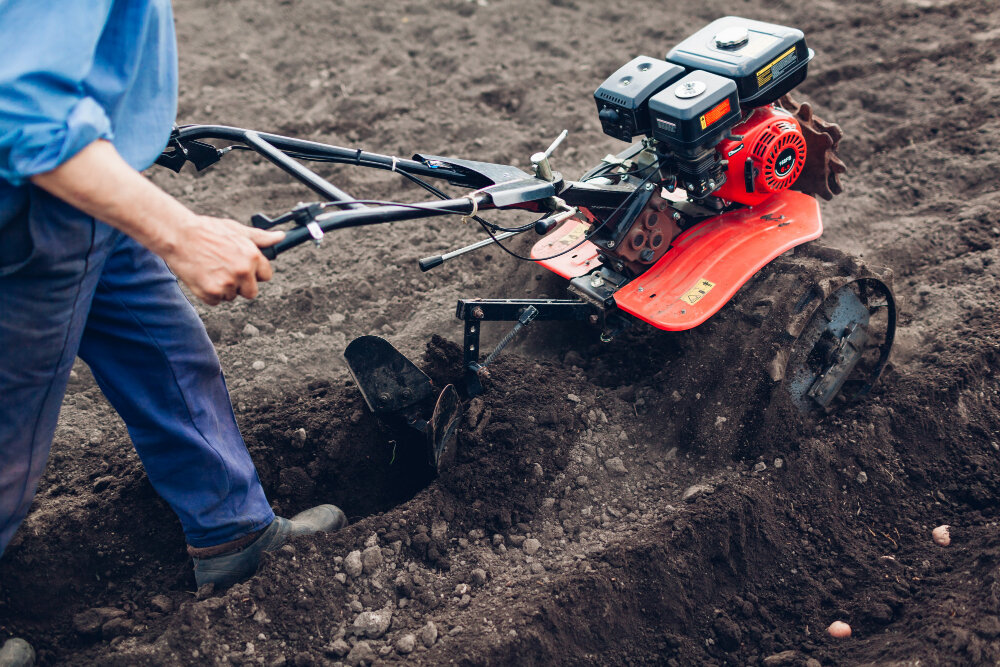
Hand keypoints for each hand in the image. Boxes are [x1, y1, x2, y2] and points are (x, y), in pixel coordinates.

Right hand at [160, 216, 284, 305]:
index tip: (244, 268)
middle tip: (224, 270)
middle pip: (251, 292)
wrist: (178, 235)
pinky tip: (202, 276)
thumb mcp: (236, 230)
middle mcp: (242, 271)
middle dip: (241, 285)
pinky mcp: (211, 293)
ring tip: (210, 269)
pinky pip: (215, 301)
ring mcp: (227, 284)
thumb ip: (260, 238)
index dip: (255, 273)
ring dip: (223, 288)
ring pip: (232, 296)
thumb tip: (280, 237)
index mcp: (252, 256)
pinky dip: (209, 293)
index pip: (266, 275)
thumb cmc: (207, 230)